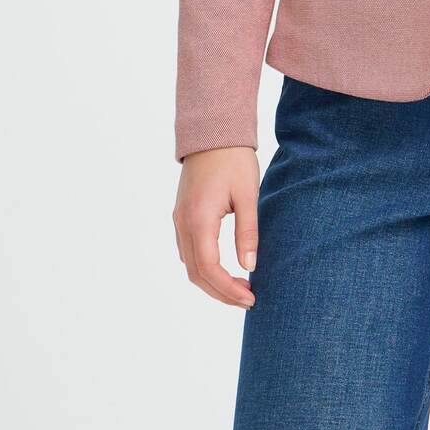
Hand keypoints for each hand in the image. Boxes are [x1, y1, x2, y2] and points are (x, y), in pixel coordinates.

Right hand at [173, 146, 259, 307]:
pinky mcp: (181, 214)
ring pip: (190, 265)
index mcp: (199, 219)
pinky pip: (188, 251)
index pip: (209, 269)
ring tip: (240, 287)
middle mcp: (183, 223)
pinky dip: (203, 267)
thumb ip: (248, 232)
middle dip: (221, 292)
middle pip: (196, 274)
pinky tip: (224, 268)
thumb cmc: (234, 159)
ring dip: (211, 282)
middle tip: (248, 298)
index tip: (250, 297)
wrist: (213, 131)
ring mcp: (179, 219)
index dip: (228, 289)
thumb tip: (250, 266)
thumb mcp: (247, 194)